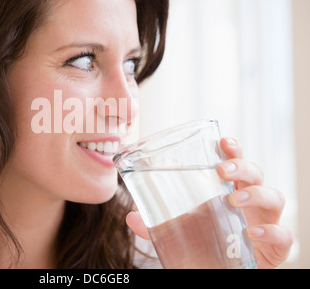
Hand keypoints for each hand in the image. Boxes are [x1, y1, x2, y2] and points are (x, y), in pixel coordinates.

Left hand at [126, 137, 293, 268]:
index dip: (233, 150)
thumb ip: (156, 224)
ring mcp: (263, 224)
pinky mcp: (273, 249)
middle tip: (222, 169)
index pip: (235, 164)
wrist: (218, 274)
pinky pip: (284, 237)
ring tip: (233, 199)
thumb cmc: (204, 247)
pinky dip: (273, 232)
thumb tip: (131, 215)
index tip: (223, 141)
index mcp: (228, 193)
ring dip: (255, 194)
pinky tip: (254, 232)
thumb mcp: (179, 232)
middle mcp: (249, 204)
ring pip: (274, 198)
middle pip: (256, 174)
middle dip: (242, 166)